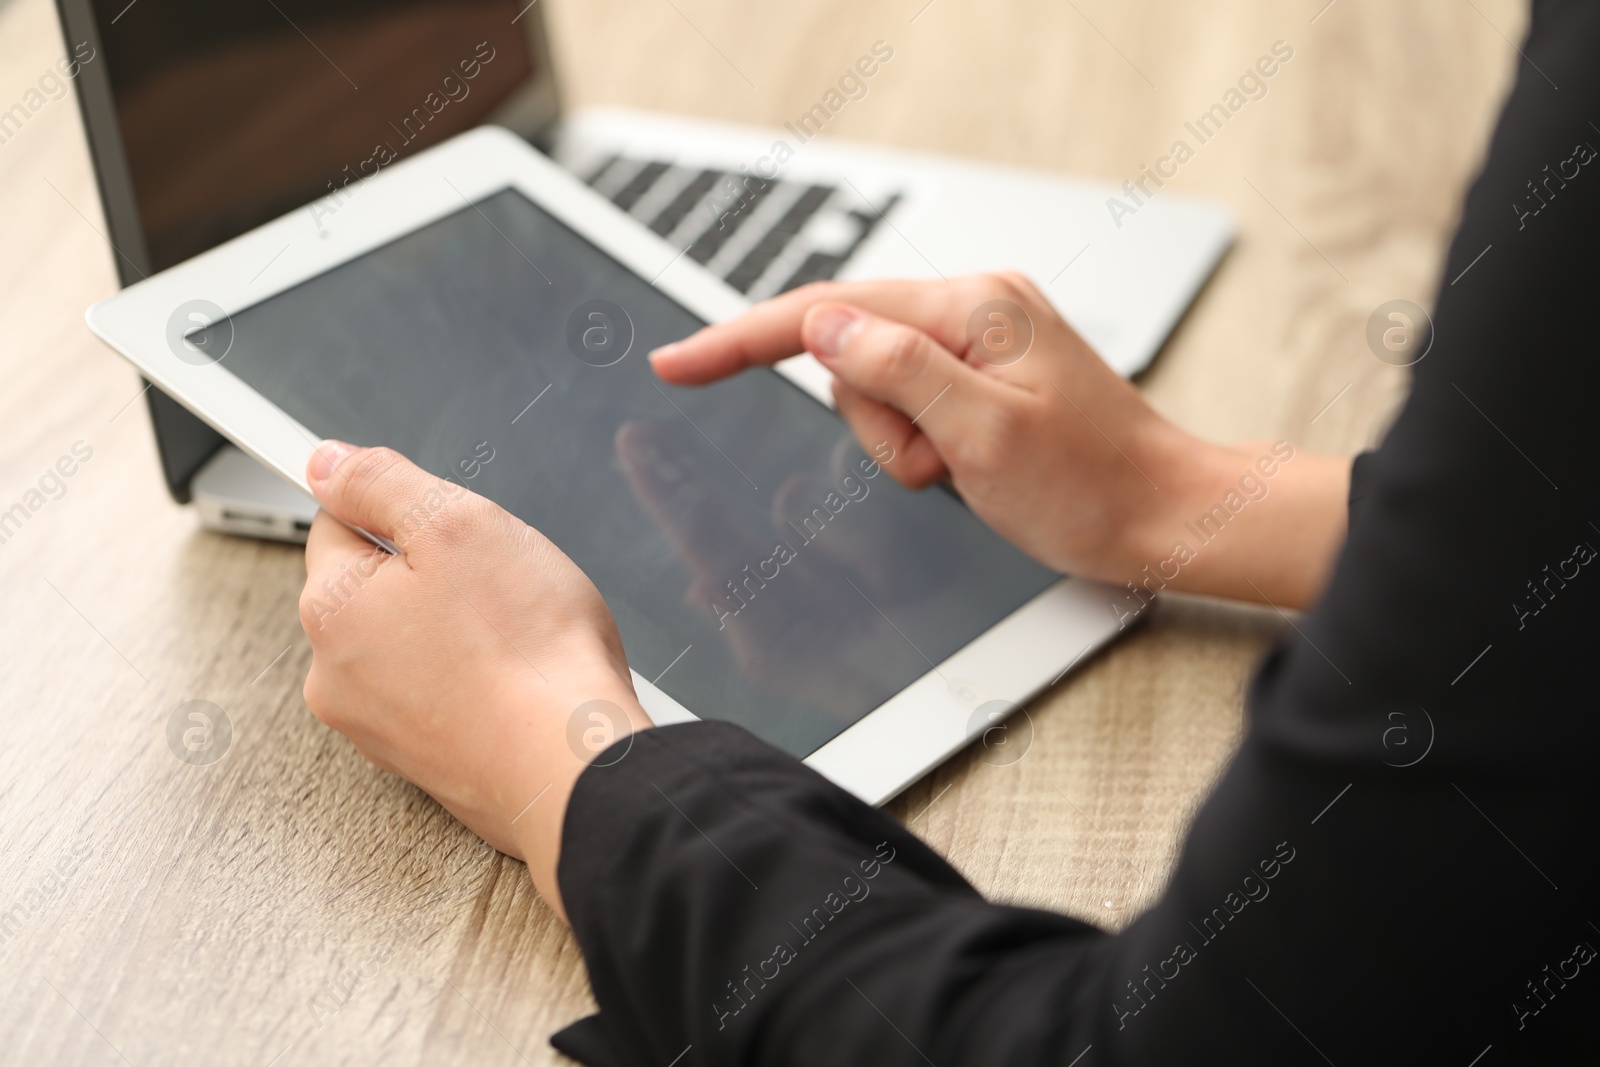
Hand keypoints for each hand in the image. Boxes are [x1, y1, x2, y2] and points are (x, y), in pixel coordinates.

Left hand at [298, 441, 650, 921]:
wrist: (572, 770)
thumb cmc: (527, 652)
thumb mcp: (458, 523)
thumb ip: (381, 483)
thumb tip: (325, 462)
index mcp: (331, 608)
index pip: (340, 522)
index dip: (402, 509)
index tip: (452, 524)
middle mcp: (337, 676)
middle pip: (380, 588)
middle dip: (436, 574)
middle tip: (501, 581)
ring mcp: (380, 729)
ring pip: (416, 643)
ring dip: (460, 630)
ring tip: (522, 635)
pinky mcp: (426, 764)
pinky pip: (445, 694)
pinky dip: (478, 681)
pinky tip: (524, 679)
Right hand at [650, 275, 1349, 608]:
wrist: (1165, 515)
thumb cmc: (1095, 485)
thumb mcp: (986, 434)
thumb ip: (898, 371)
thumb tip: (821, 327)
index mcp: (974, 308)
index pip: (829, 312)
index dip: (742, 339)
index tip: (677, 361)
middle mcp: (974, 310)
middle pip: (850, 356)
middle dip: (873, 424)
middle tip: (935, 467)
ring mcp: (979, 344)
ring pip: (874, 390)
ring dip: (899, 444)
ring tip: (961, 472)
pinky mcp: (982, 379)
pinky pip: (909, 405)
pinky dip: (919, 446)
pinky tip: (967, 468)